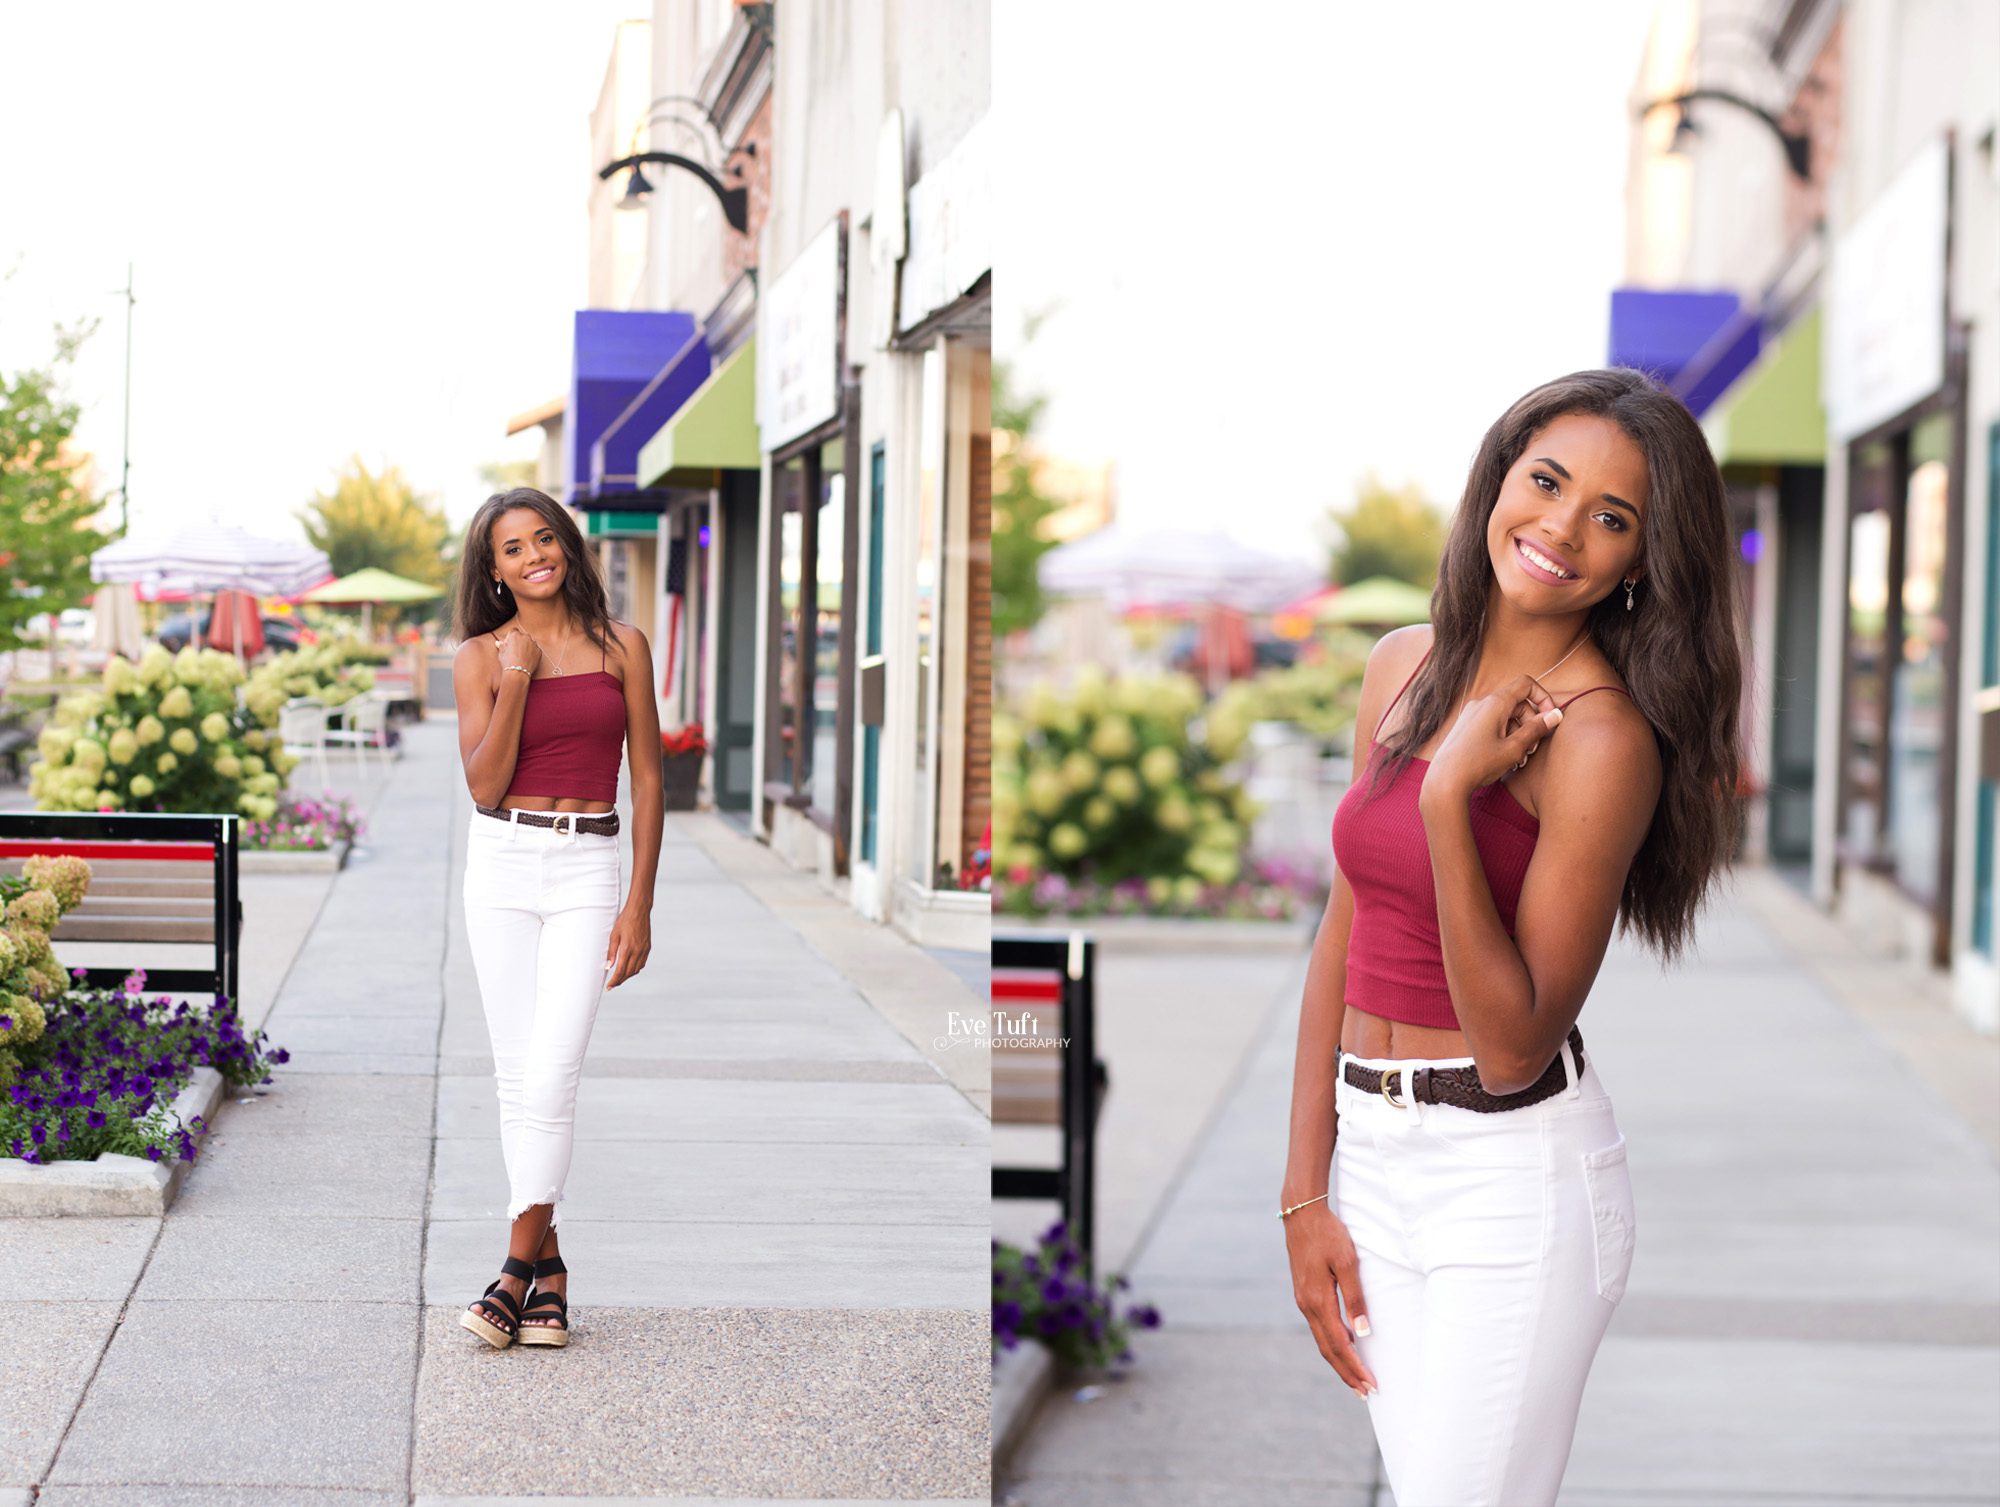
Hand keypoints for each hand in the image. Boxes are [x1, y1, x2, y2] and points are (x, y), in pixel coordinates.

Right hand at [494, 626, 539, 677]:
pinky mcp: (539, 651)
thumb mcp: (501, 653)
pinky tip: (527, 659)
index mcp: (515, 635)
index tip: (509, 643)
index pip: (513, 631)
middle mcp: (525, 637)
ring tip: (521, 656)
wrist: (518, 672)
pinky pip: (535, 650)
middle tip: (515, 651)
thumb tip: (498, 642)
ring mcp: (533, 644)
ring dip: (527, 646)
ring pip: (530, 642)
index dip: (511, 637)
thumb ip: (501, 645)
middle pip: (523, 636)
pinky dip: (532, 653)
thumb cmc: (508, 662)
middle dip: (520, 641)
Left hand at [604, 907, 650, 988]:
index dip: (614, 981)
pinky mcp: (648, 948)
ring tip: (620, 978)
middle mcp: (637, 951)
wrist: (639, 911)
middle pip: (629, 973)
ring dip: (628, 976)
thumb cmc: (624, 920)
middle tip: (612, 984)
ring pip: (636, 970)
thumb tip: (608, 966)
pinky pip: (642, 963)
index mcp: (627, 949)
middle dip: (620, 980)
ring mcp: (644, 950)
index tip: (609, 987)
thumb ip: (611, 952)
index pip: (620, 971)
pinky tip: (630, 969)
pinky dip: (635, 969)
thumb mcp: (614, 935)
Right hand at [1284, 1201, 1378, 1398]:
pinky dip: (1331, 1344)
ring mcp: (1303, 1300)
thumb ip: (1355, 1298)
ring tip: (1355, 1378)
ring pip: (1321, 1341)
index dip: (1356, 1367)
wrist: (1301, 1213)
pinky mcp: (1303, 1294)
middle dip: (1347, 1373)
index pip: (1340, 1345)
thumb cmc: (1328, 1234)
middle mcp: (1307, 1306)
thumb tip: (1362, 1333)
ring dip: (1339, 1362)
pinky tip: (1342, 1347)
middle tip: (1365, 1393)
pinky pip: (1318, 1328)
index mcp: (1318, 1301)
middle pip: (1328, 1349)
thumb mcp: (1346, 1262)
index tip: (1371, 1384)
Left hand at [1420, 672, 1562, 805]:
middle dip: (1530, 724)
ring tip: (1519, 759)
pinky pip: (1492, 725)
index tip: (1550, 719)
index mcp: (1494, 703)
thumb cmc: (1479, 764)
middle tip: (1532, 749)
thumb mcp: (1514, 748)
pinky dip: (1504, 737)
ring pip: (1505, 716)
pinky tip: (1506, 759)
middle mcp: (1481, 703)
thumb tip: (1555, 715)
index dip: (1543, 698)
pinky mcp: (1466, 727)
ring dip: (1518, 734)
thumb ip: (1536, 729)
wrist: (1444, 781)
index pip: (1526, 684)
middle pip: (1517, 703)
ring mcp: (1471, 715)